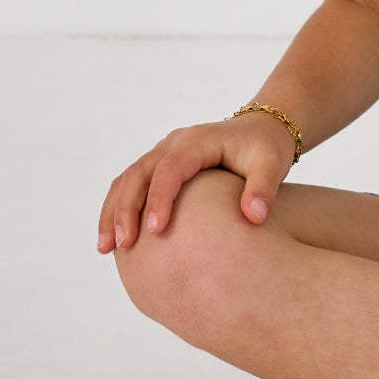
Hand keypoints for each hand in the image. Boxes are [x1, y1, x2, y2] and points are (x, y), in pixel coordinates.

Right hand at [96, 111, 296, 253]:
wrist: (262, 130)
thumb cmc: (266, 148)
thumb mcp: (272, 164)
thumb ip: (264, 188)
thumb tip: (254, 217)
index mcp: (198, 141)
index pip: (170, 169)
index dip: (159, 198)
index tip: (155, 231)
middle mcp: (174, 143)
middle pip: (138, 173)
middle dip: (125, 209)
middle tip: (123, 245)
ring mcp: (163, 152)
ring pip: (126, 179)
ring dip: (113, 211)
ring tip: (106, 248)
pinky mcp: (160, 166)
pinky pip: (131, 184)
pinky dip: (118, 208)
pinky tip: (116, 239)